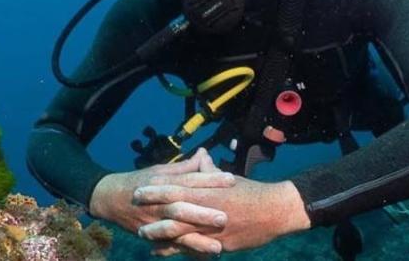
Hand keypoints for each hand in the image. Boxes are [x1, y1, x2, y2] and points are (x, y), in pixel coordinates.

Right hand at [89, 148, 234, 255]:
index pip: (190, 179)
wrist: (110, 197)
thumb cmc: (141, 181)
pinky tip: (200, 257)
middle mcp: (159, 201)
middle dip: (203, 213)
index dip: (210, 179)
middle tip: (225, 218)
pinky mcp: (150, 234)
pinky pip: (168, 245)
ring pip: (175, 230)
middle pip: (182, 206)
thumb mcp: (161, 170)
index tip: (231, 179)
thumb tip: (205, 154)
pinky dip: (182, 252)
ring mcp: (153, 220)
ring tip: (218, 247)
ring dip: (195, 240)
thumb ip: (185, 166)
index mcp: (164, 181)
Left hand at [135, 176, 311, 255]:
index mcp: (207, 190)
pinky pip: (191, 248)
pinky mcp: (217, 244)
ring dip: (158, 234)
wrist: (275, 210)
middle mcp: (205, 209)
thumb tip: (201, 157)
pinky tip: (161, 252)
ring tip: (141, 234)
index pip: (175, 188)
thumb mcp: (228, 179)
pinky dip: (174, 250)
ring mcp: (210, 228)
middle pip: (171, 211)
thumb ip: (209, 171)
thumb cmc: (252, 192)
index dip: (155, 190)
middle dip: (151, 212)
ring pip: (177, 232)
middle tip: (133, 213)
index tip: (138, 189)